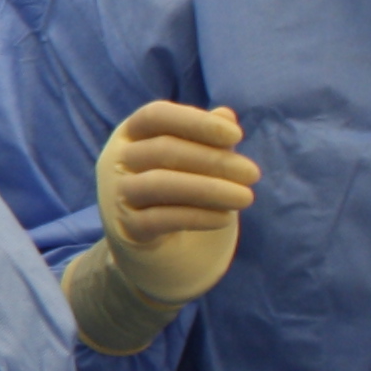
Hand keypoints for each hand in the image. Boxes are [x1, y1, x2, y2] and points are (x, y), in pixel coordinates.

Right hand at [93, 100, 256, 306]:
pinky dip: (197, 217)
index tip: (237, 136)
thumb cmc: (183, 198)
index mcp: (132, 135)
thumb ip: (209, 140)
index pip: (155, 116)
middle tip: (253, 174)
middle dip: (214, 160)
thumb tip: (225, 115)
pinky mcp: (126, 229)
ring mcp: (117, 195)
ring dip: (209, 189)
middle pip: (162, 149)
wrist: (160, 255)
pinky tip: (225, 218)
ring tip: (246, 198)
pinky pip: (160, 219)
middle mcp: (117, 161)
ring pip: (159, 183)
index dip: (195, 122)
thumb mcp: (200, 166)